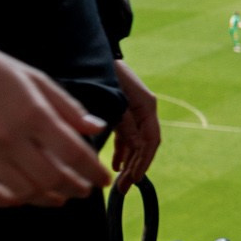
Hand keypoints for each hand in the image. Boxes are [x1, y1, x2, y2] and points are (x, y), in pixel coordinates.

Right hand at [0, 51, 112, 207]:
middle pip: (52, 178)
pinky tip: (22, 197)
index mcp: (34, 114)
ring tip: (58, 198)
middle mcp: (11, 138)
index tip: (104, 179)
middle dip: (75, 188)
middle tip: (83, 190)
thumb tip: (96, 128)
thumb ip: (67, 107)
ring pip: (24, 191)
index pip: (74, 153)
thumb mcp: (35, 79)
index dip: (93, 171)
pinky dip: (10, 201)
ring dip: (48, 199)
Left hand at [109, 59, 160, 193]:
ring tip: (119, 182)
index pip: (151, 140)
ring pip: (135, 141)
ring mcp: (133, 109)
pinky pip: (126, 134)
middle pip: (144, 144)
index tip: (135, 180)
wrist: (88, 52)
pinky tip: (114, 164)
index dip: (144, 162)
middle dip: (135, 167)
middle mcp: (143, 108)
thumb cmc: (101, 72)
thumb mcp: (112, 99)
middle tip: (123, 188)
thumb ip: (124, 123)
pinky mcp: (121, 110)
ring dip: (128, 162)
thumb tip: (137, 148)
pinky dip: (121, 150)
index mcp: (146, 104)